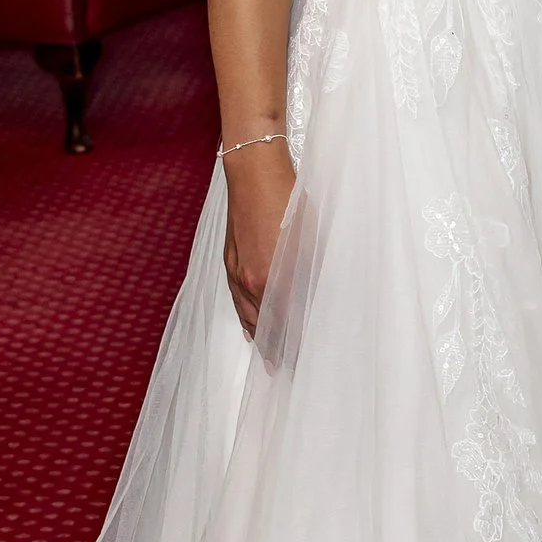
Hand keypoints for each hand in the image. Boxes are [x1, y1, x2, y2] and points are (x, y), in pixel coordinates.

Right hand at [222, 138, 295, 337]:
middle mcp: (252, 282)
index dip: (292, 343)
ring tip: (268, 354)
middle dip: (274, 348)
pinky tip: (250, 324)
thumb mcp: (310, 240)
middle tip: (284, 366)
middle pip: (264, 326)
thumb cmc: (288, 201)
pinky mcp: (229, 262)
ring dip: (258, 336)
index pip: (285, 324)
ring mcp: (237, 272)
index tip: (300, 357)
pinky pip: (237, 300)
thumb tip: (312, 295)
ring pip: (248, 315)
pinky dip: (245, 316)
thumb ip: (308, 273)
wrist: (255, 175)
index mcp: (274, 278)